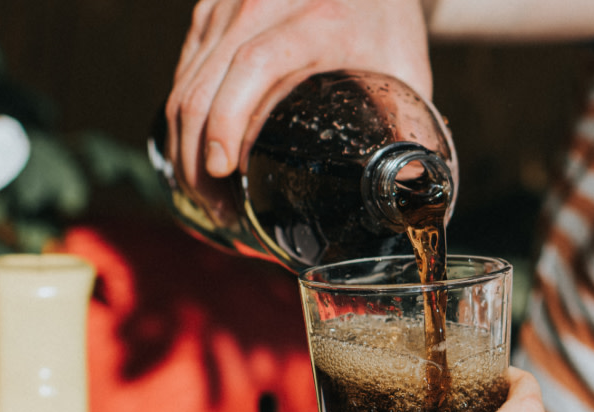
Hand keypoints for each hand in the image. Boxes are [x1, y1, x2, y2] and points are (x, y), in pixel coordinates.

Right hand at [165, 0, 432, 194]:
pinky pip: (184, 72)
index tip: (224, 169)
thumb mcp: (406, 69)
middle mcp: (261, 5)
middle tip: (220, 209)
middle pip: (204, 84)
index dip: (229, 120)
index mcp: (316, 20)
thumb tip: (409, 188)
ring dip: (185, 146)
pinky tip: (199, 157)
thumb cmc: (387, 20)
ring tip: (208, 195)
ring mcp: (227, 6)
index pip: (253, 66)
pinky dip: (184, 120)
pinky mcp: (210, 12)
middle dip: (198, 157)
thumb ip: (409, 127)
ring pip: (185, 82)